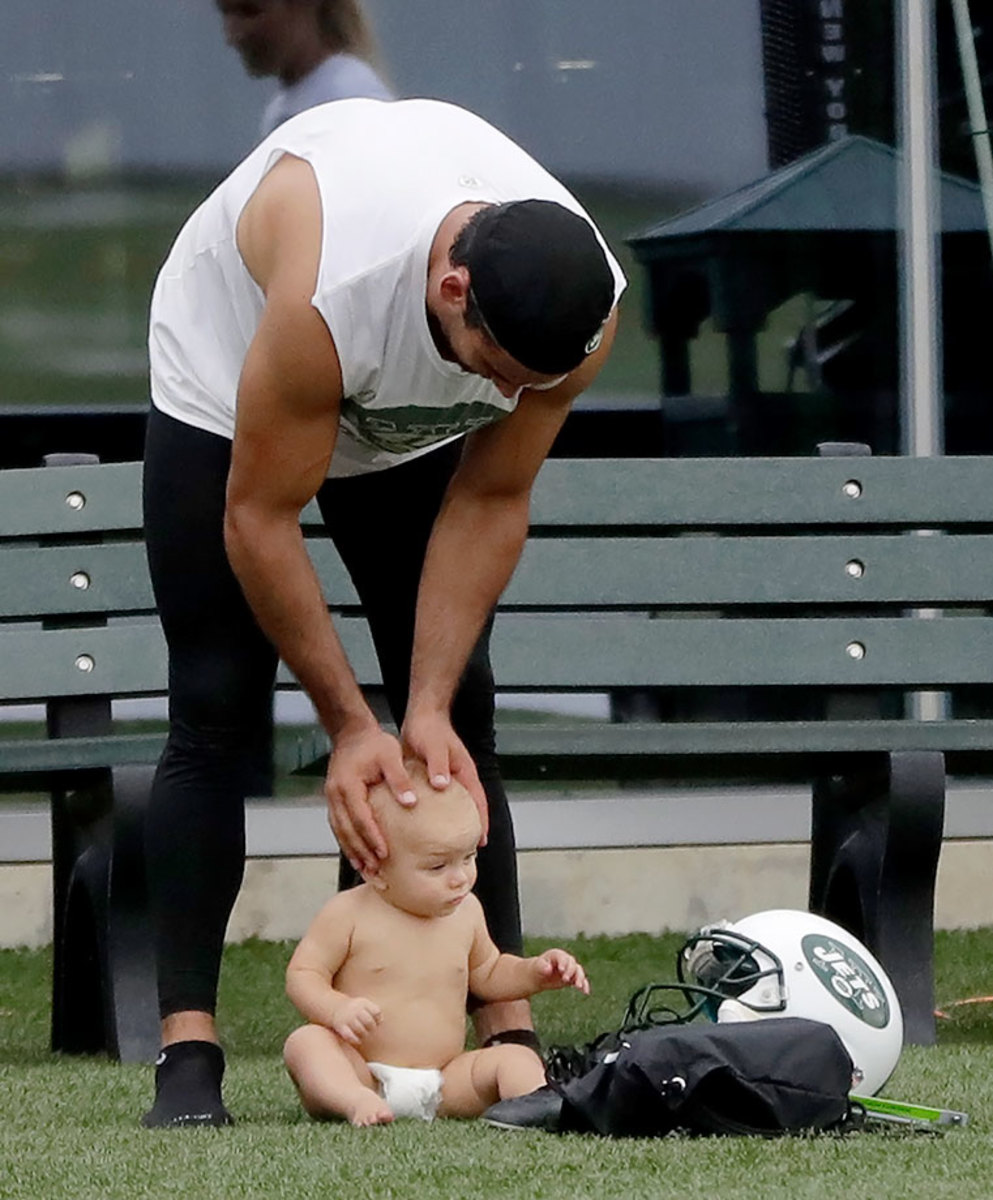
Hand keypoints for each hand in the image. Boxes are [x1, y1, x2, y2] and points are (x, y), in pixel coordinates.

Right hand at [325, 724, 416, 873]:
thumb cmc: (374, 743)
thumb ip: (399, 779)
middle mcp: (335, 794)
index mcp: (348, 784)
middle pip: (346, 830)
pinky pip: (339, 826)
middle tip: (375, 872)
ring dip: (352, 852)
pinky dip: (347, 843)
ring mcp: (331, 798)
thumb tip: (411, 803)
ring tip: (366, 871)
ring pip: (340, 831)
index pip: (360, 817)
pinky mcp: (334, 800)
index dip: (371, 837)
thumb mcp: (390, 755)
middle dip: (361, 853)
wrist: (352, 733)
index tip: (384, 854)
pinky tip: (357, 855)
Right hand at [330, 995, 381, 1045]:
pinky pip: (350, 1036)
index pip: (376, 1012)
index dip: (378, 1018)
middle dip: (372, 1028)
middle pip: (369, 1022)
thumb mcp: (365, 1004)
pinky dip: (355, 1040)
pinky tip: (357, 1040)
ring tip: (363, 1033)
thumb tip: (380, 1021)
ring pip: (361, 1030)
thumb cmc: (355, 1008)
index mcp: (363, 1003)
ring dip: (364, 1034)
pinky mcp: (340, 1027)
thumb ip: (375, 1011)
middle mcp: (355, 1009)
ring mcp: (347, 1018)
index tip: (375, 1021)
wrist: (335, 1007)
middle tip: (369, 1029)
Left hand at [401, 709, 488, 843]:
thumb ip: (439, 765)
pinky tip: (426, 825)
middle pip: (470, 807)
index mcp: (465, 772)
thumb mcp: (435, 746)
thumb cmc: (430, 729)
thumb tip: (442, 785)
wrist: (421, 716)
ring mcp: (447, 779)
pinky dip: (436, 814)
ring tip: (447, 843)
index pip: (478, 801)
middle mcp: (458, 778)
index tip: (482, 841)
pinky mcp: (433, 779)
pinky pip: (438, 801)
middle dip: (471, 827)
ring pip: (454, 806)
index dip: (482, 821)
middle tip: (467, 849)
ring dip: (454, 822)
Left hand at [533, 949, 589, 994]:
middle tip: (565, 979)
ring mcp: (571, 969)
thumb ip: (542, 966)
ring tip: (578, 987)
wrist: (540, 975)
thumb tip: (548, 969)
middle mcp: (566, 960)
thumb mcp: (538, 967)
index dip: (563, 963)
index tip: (561, 970)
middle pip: (572, 964)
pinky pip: (582, 980)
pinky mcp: (574, 977)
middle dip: (570, 971)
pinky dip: (584, 985)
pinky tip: (586, 992)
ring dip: (580, 978)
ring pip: (579, 971)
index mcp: (557, 954)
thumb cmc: (538, 969)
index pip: (563, 957)